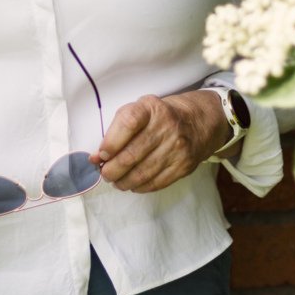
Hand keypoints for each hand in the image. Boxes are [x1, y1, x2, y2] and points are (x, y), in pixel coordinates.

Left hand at [91, 90, 232, 193]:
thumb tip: (97, 158)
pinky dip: (140, 187)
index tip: (101, 154)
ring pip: (143, 173)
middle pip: (132, 154)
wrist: (198, 121)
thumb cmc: (159, 116)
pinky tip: (132, 184)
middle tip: (105, 174)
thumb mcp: (139, 110)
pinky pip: (157, 182)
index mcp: (151, 107)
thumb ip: (117, 130)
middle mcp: (167, 126)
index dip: (111, 142)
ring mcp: (178, 147)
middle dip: (112, 169)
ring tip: (116, 181)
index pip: (128, 123)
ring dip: (123, 181)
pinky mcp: (184, 165)